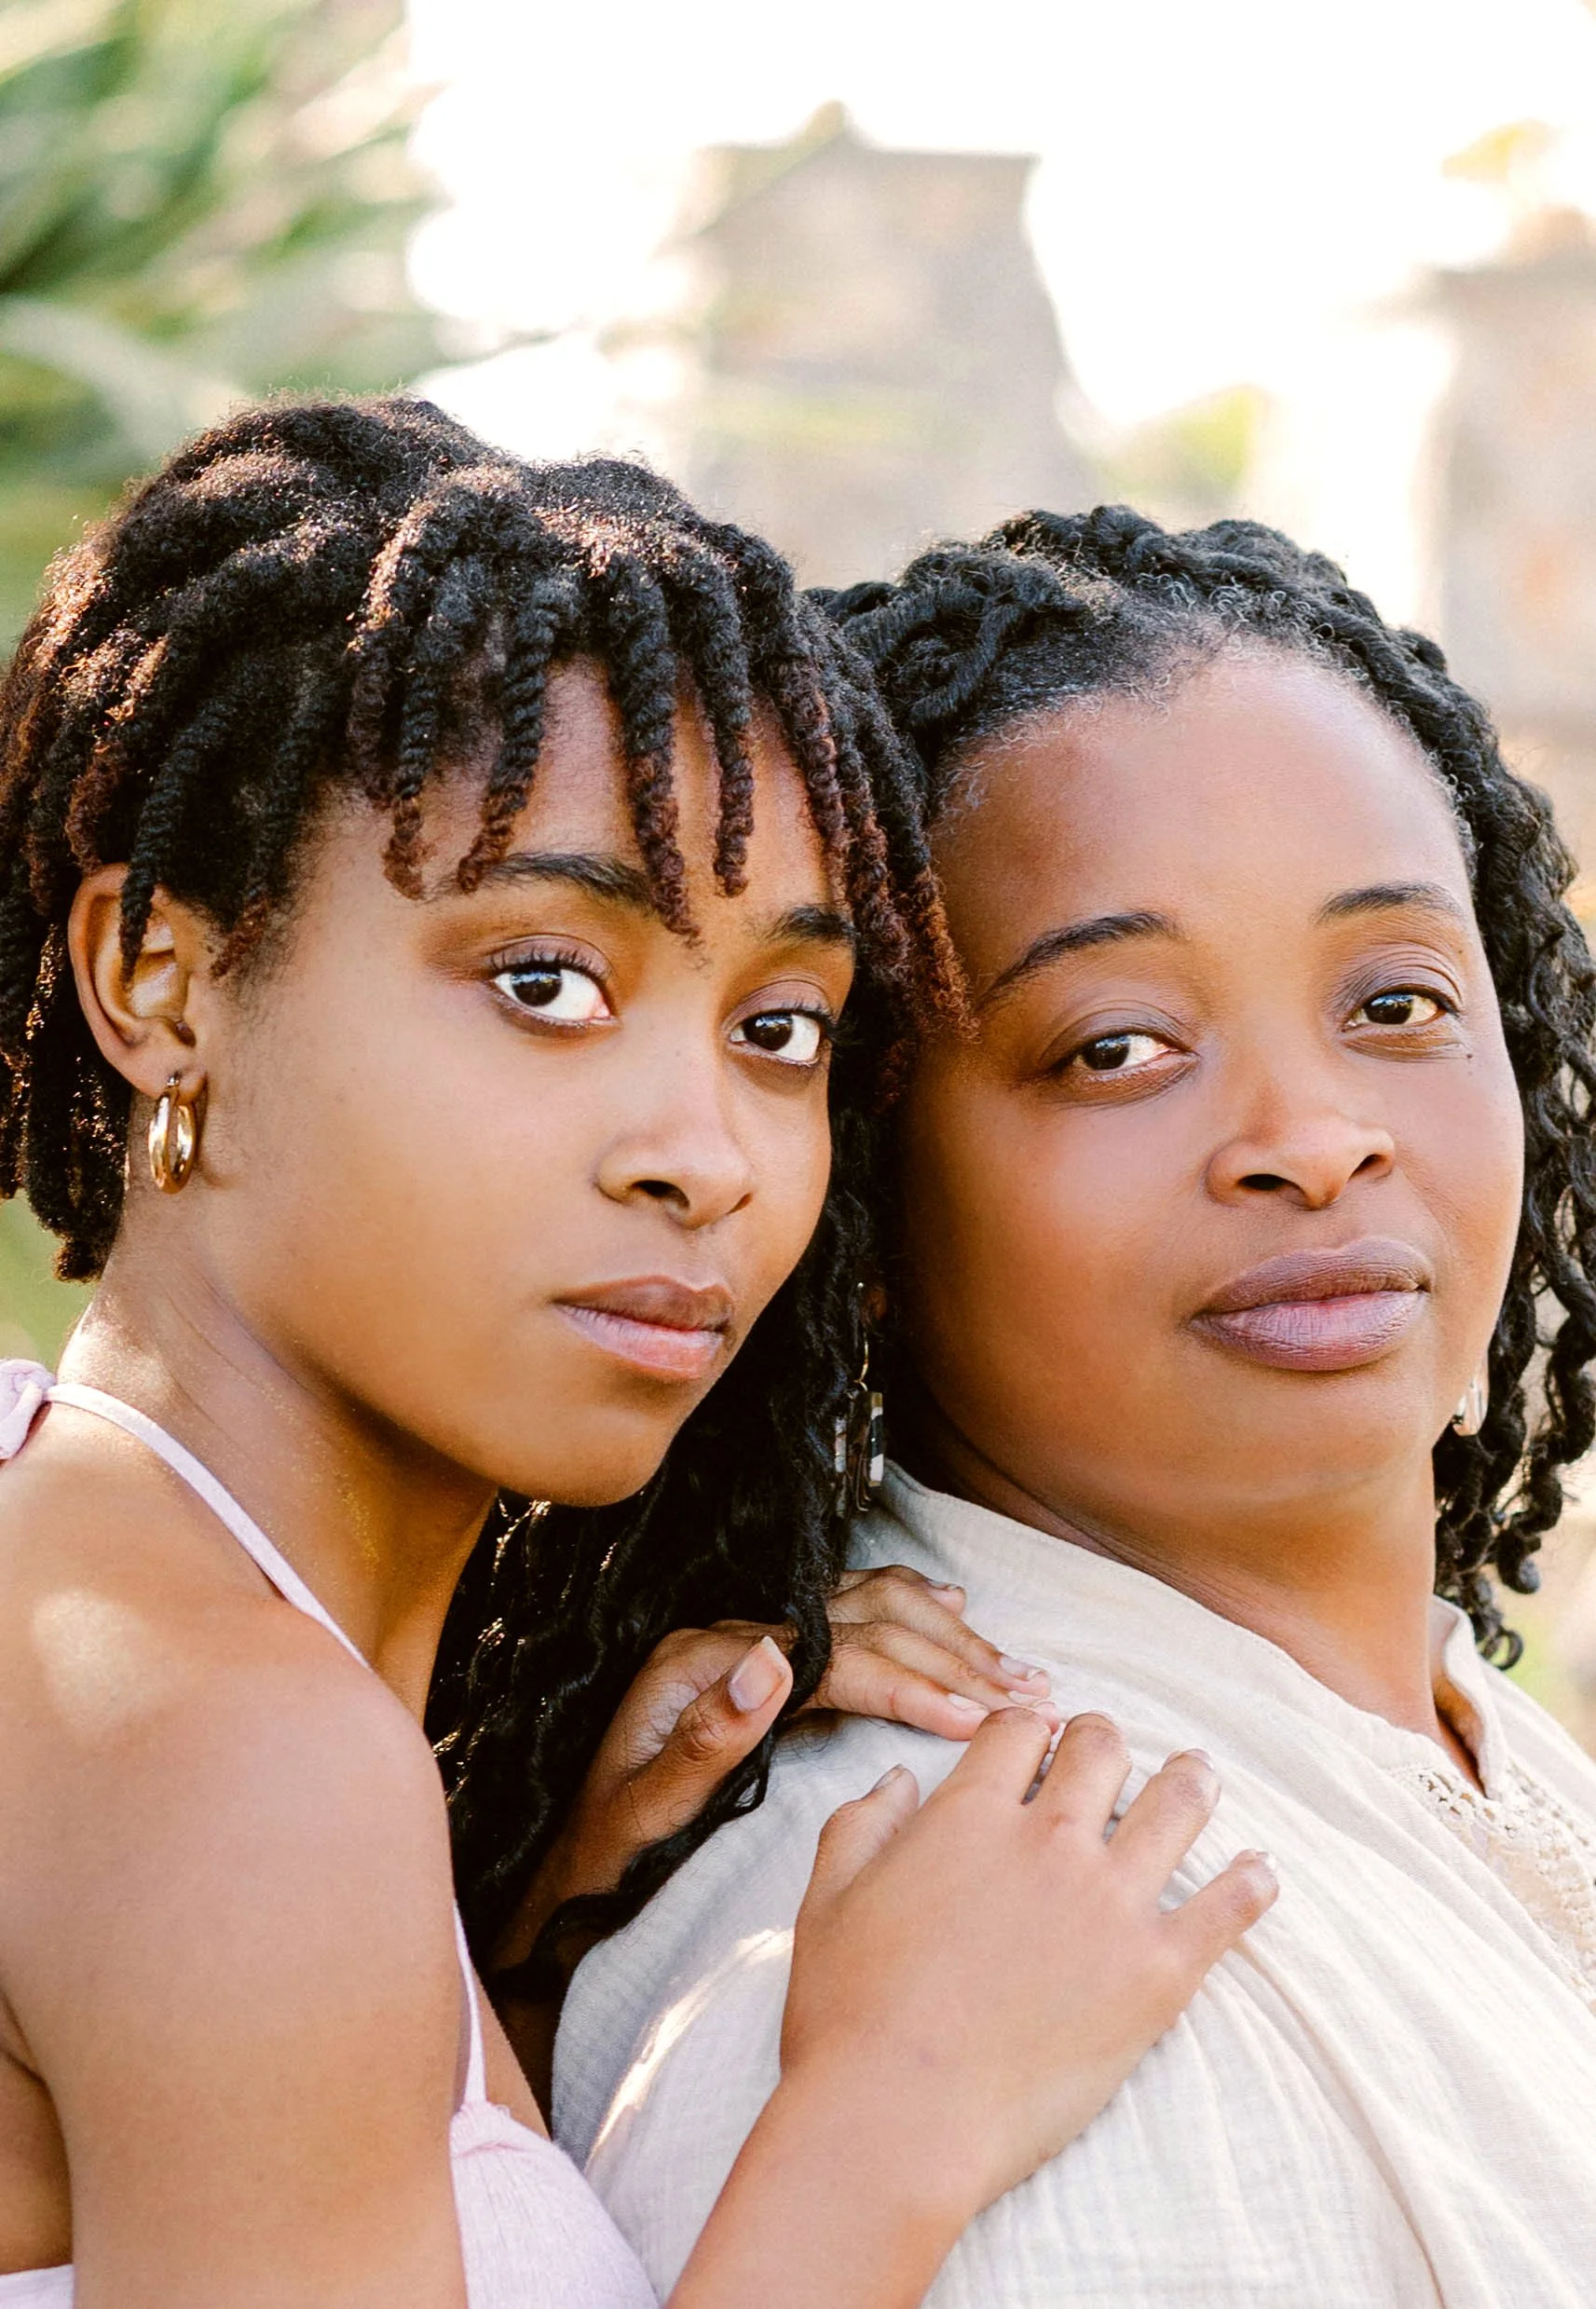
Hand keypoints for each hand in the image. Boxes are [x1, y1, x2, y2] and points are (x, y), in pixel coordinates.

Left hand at [496, 1569, 1050, 1962]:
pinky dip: (908, 1608)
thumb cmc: (603, 1853)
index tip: (978, 1720)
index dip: (911, 1684)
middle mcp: (725, 1636)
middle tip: (1024, 1692)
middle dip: (950, 1655)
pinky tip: (951, 1606)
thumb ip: (706, 1737)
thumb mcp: (643, 1813)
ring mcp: (742, 1640)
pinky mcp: (755, 1657)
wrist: (565, 1867)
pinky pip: (847, 1613)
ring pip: (862, 1606)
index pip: (833, 1656)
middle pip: (860, 1620)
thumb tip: (773, 1657)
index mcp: (702, 1664)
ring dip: (944, 1632)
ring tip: (1011, 1665)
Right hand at [780, 1708, 1276, 2222]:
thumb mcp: (827, 1899)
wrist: (899, 2119)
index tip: (1039, 1738)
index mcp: (970, 1815)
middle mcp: (1050, 1841)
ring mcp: (1110, 1905)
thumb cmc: (850, 2015)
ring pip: (1174, 1808)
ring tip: (1200, 1776)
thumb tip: (901, 1780)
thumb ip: (863, 1823)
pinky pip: (1223, 1912)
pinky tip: (1261, 1872)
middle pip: (1101, 1752)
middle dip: (1103, 1743)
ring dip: (1189, 1783)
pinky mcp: (1156, 1974)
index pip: (1019, 1732)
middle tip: (1111, 1752)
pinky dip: (1248, 1885)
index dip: (1029, 1728)